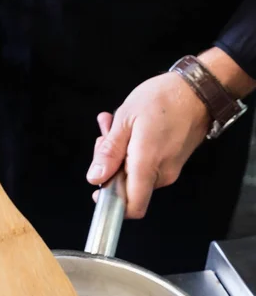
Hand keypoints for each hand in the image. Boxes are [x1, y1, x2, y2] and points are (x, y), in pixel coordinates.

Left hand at [87, 72, 210, 217]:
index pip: (133, 208)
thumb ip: (109, 152)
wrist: (200, 88)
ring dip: (120, 154)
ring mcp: (169, 170)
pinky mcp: (173, 162)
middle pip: (128, 188)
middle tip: (104, 136)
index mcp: (147, 166)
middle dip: (110, 166)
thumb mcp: (126, 120)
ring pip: (135, 174)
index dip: (113, 205)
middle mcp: (161, 175)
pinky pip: (147, 165)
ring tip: (115, 125)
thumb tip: (95, 178)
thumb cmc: (163, 98)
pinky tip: (129, 129)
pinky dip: (133, 151)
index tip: (100, 188)